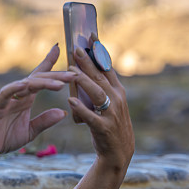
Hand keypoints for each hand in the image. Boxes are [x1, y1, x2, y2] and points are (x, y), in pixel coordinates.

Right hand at [0, 44, 74, 163]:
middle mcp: (17, 95)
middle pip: (38, 79)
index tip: (59, 49)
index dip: (48, 63)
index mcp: (25, 99)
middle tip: (75, 74)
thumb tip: (63, 112)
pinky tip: (25, 84)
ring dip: (44, 82)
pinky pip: (6, 93)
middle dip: (57, 75)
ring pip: (26, 84)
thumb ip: (44, 121)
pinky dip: (15, 87)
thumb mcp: (30, 132)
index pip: (39, 78)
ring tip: (60, 84)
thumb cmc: (3, 138)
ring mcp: (6, 98)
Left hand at [68, 46, 134, 170]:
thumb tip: (86, 70)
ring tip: (70, 71)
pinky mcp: (104, 128)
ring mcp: (112, 114)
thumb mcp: (109, 104)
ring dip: (84, 81)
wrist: (119, 153)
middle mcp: (117, 99)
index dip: (99, 51)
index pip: (108, 67)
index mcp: (118, 91)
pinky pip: (91, 116)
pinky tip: (70, 100)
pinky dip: (81, 108)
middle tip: (74, 48)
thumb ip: (100, 88)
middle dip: (88, 62)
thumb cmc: (109, 125)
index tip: (91, 35)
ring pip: (97, 93)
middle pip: (100, 77)